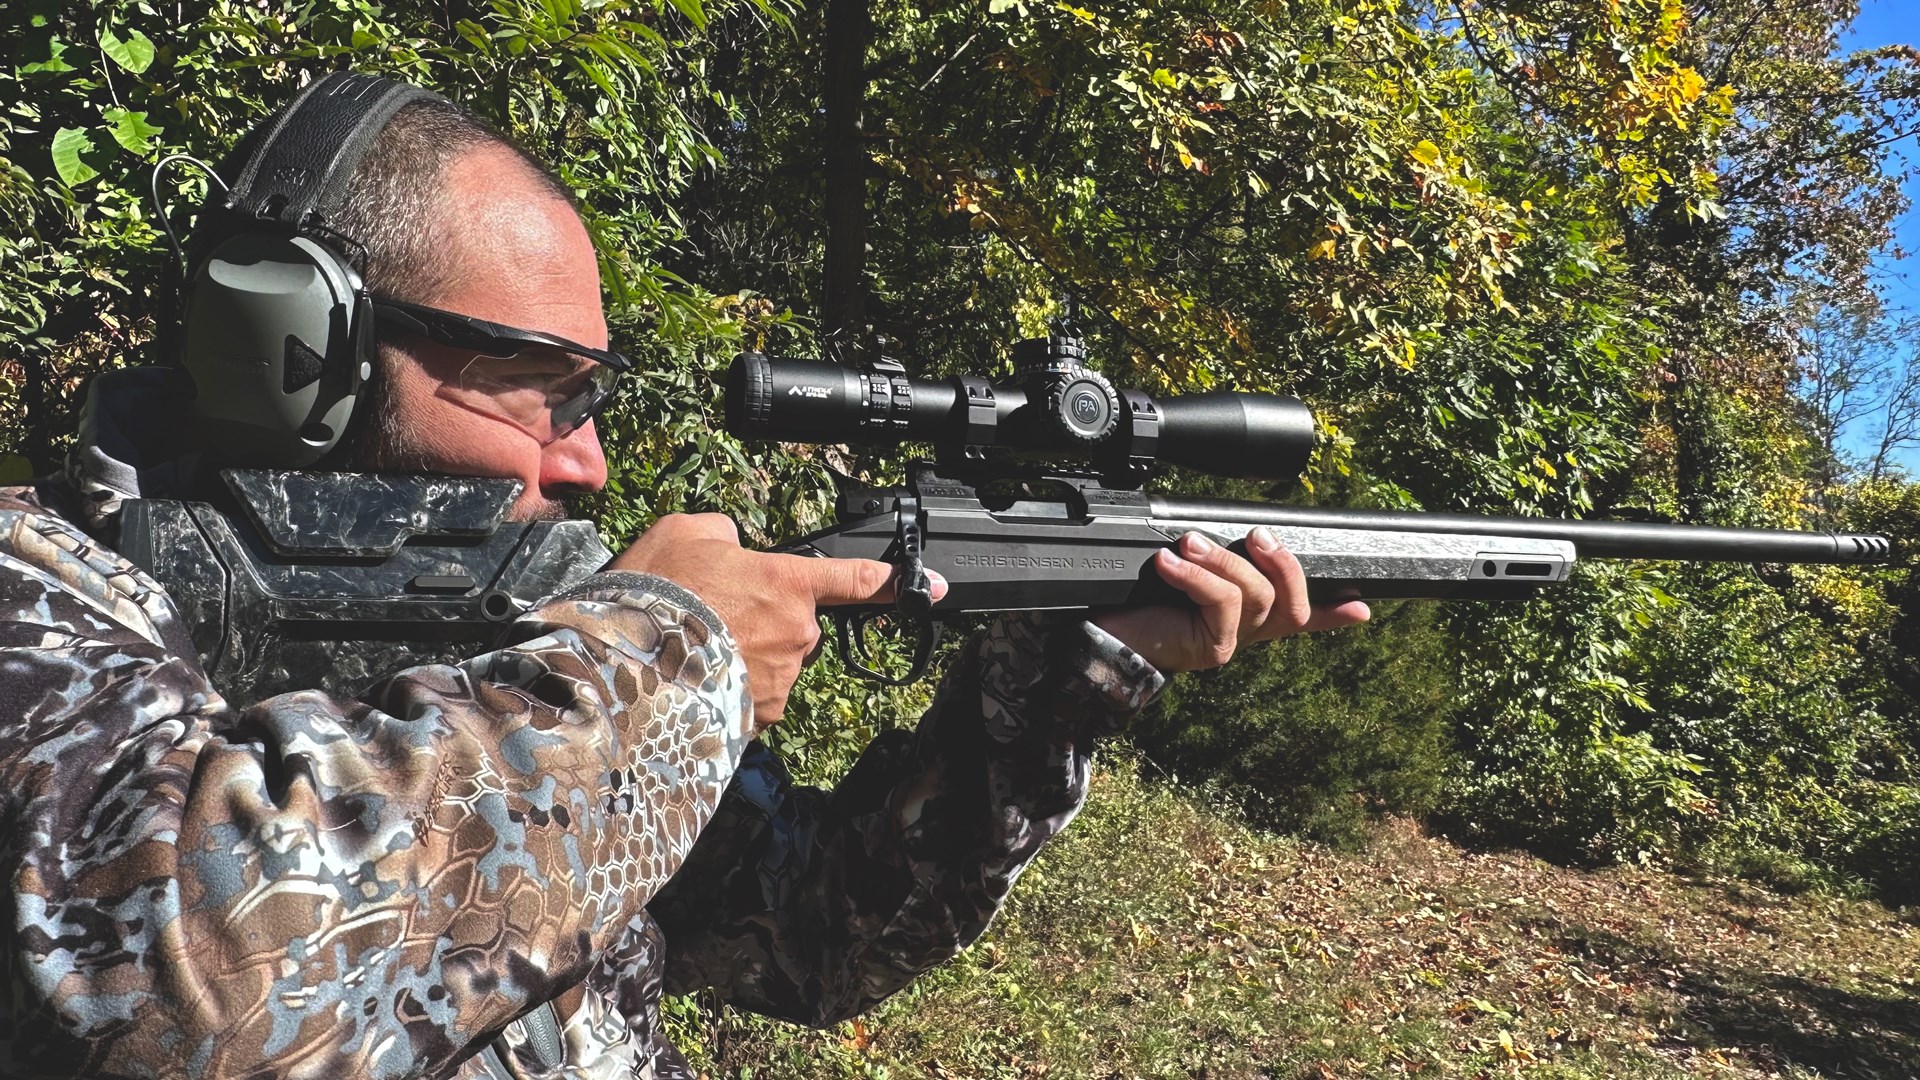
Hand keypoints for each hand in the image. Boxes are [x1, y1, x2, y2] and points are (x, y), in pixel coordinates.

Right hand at [608, 514, 945, 725]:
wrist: (627, 662)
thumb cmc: (657, 592)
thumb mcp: (686, 531)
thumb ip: (725, 533)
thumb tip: (733, 545)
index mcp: (789, 583)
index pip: (854, 580)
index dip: (892, 582)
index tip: (930, 587)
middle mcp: (797, 633)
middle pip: (798, 626)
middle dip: (767, 622)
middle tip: (715, 616)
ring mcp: (780, 679)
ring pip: (774, 664)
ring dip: (746, 657)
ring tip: (695, 649)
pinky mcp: (757, 717)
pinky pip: (752, 698)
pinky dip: (729, 690)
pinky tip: (693, 679)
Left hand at [1091, 527, 1368, 673]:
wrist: (1098, 635)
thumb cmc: (1138, 600)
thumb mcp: (1183, 572)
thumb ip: (1213, 558)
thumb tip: (1236, 529)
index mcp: (1246, 614)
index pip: (1299, 613)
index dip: (1333, 612)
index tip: (1361, 605)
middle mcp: (1246, 631)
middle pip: (1291, 600)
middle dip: (1283, 563)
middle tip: (1258, 535)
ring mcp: (1231, 641)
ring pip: (1256, 596)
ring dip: (1224, 561)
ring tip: (1189, 545)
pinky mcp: (1211, 648)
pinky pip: (1221, 604)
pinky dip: (1196, 577)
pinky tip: (1169, 565)